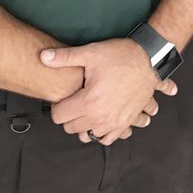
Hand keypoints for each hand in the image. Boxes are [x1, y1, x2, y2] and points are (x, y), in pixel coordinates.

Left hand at [41, 39, 177, 145]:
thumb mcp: (92, 52)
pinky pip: (107, 139)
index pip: (59, 116)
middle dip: (69, 115)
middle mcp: (101, 117)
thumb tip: (42, 56)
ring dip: (84, 125)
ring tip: (87, 108)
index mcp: (89, 102)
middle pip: (71, 128)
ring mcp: (114, 123)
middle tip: (75, 99)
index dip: (57, 105)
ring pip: (87, 136)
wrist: (150, 59)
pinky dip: (101, 132)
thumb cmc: (121, 55)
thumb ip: (65, 57)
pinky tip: (101, 118)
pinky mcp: (125, 123)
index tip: (65, 96)